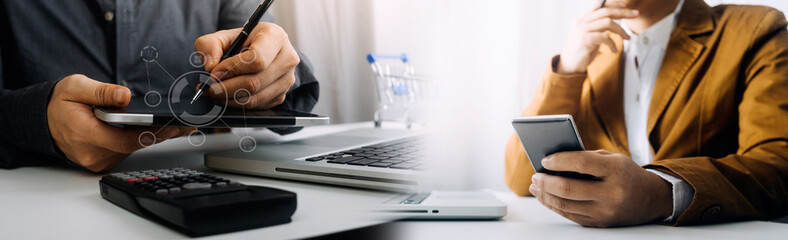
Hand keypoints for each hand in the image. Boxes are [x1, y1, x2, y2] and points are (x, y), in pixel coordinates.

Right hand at [47, 74, 192, 171]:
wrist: (43, 120)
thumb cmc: (59, 103)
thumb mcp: (76, 87)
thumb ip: (101, 92)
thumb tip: (123, 96)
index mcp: (85, 134)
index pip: (126, 140)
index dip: (152, 134)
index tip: (173, 127)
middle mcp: (92, 153)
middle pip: (134, 146)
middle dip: (159, 134)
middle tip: (184, 125)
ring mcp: (97, 161)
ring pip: (131, 150)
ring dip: (149, 137)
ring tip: (171, 124)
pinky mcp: (101, 163)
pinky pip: (125, 152)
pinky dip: (136, 140)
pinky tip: (149, 130)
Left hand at [194, 22, 299, 108]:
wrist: (262, 51)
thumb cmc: (244, 42)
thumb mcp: (224, 36)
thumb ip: (210, 45)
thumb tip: (210, 66)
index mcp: (275, 37)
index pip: (257, 59)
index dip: (233, 69)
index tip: (215, 73)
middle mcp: (287, 58)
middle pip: (255, 82)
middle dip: (227, 88)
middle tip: (209, 88)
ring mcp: (287, 79)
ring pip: (255, 97)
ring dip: (230, 99)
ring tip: (215, 93)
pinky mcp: (282, 95)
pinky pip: (258, 105)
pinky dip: (239, 104)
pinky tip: (228, 96)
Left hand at [529, 150, 671, 226]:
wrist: (653, 199)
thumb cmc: (627, 174)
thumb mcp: (613, 159)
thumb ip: (586, 158)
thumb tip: (554, 162)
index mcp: (616, 171)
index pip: (582, 163)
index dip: (560, 161)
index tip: (545, 160)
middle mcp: (612, 193)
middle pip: (569, 189)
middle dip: (546, 182)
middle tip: (535, 176)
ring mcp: (606, 212)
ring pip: (566, 205)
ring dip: (546, 195)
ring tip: (535, 186)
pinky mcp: (600, 223)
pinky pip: (571, 215)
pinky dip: (554, 206)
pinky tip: (546, 197)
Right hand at [557, 4, 637, 73]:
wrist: (568, 65)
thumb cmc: (581, 50)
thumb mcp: (589, 34)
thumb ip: (598, 25)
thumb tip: (614, 18)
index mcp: (582, 18)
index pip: (599, 4)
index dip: (613, 3)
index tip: (626, 6)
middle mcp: (581, 22)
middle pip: (606, 11)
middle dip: (623, 12)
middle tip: (636, 14)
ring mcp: (582, 30)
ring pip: (608, 23)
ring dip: (621, 30)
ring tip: (627, 38)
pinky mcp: (584, 40)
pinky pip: (604, 37)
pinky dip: (613, 44)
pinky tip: (614, 50)